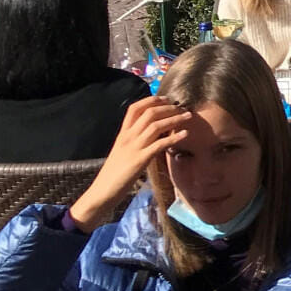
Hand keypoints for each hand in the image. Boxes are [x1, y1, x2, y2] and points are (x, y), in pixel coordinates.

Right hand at [68, 95, 192, 231]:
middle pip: (149, 114)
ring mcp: (134, 148)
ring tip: (188, 116)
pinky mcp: (140, 160)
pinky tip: (185, 134)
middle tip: (181, 107)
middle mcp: (128, 137)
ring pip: (156, 125)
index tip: (166, 99)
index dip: (151, 100)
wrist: (103, 191)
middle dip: (168, 108)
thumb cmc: (114, 172)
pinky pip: (160, 144)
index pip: (135, 108)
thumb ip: (134, 139)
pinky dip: (174, 137)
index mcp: (122, 134)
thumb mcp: (122, 150)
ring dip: (174, 119)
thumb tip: (152, 131)